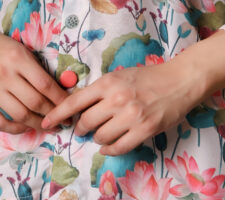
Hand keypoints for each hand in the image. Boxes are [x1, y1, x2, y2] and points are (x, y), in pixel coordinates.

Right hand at [0, 6, 68, 134]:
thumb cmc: (2, 48)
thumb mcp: (23, 51)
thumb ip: (38, 70)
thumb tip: (59, 91)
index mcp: (18, 59)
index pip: (45, 84)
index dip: (60, 98)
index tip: (69, 106)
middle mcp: (4, 75)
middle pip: (34, 102)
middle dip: (52, 114)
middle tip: (62, 120)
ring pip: (20, 115)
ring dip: (38, 124)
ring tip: (47, 126)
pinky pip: (0, 123)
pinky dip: (16, 129)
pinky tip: (25, 126)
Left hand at [40, 59, 202, 155]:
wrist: (178, 81)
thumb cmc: (148, 77)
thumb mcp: (120, 76)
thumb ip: (101, 90)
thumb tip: (79, 107)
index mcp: (109, 82)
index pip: (75, 101)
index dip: (57, 114)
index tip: (46, 123)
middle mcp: (117, 99)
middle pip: (86, 122)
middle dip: (80, 128)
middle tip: (82, 129)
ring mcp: (131, 116)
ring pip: (100, 137)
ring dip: (97, 138)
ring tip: (102, 132)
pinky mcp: (143, 131)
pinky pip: (117, 147)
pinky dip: (109, 149)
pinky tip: (109, 145)